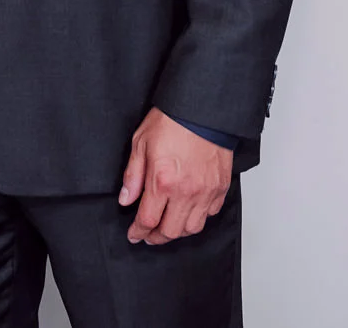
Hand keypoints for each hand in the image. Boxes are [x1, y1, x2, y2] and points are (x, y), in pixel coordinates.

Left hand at [118, 107, 233, 244]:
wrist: (202, 110)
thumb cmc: (172, 121)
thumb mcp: (141, 143)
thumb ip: (133, 175)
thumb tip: (126, 199)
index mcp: (162, 181)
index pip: (148, 220)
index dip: (138, 232)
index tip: (134, 234)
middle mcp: (186, 192)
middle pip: (170, 231)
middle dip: (156, 237)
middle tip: (148, 235)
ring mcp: (206, 191)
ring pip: (192, 228)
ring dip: (178, 231)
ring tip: (168, 226)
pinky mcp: (221, 187)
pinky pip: (210, 214)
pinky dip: (198, 217)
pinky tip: (189, 211)